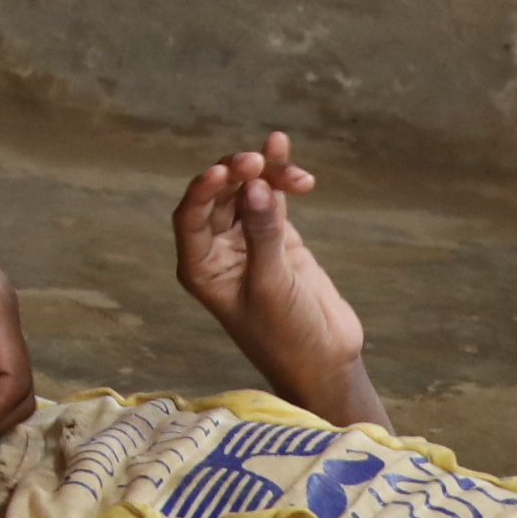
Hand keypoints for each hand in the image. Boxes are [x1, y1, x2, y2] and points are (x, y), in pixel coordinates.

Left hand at [172, 134, 376, 425]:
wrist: (326, 360)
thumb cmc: (286, 334)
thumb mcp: (272, 284)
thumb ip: (264, 233)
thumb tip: (257, 185)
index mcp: (201, 267)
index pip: (190, 218)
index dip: (202, 190)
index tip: (223, 170)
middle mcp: (219, 249)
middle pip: (219, 196)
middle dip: (238, 174)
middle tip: (258, 161)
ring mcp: (249, 240)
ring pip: (249, 192)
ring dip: (266, 174)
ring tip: (289, 167)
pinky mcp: (279, 236)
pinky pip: (274, 198)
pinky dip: (281, 178)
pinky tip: (289, 157)